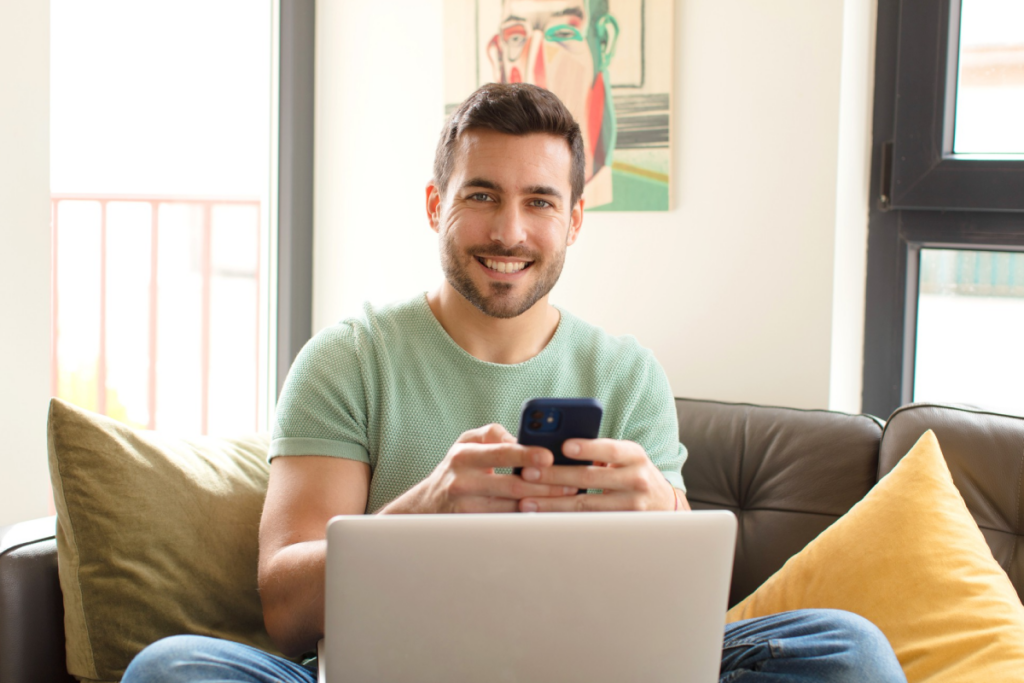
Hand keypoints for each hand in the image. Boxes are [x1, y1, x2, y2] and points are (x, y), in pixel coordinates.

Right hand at [379, 423, 578, 513]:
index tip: (549, 456)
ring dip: (542, 503)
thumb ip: (493, 434)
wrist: (427, 505)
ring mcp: (467, 506)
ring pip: (513, 507)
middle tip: (570, 483)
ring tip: (566, 497)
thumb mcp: (466, 443)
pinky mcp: (473, 525)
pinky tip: (548, 512)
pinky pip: (507, 522)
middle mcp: (463, 481)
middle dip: (544, 484)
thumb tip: (521, 438)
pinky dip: (529, 517)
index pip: (500, 452)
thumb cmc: (457, 468)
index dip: (526, 454)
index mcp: (464, 455)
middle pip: (512, 484)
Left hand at [517, 439, 684, 512]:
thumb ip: (599, 452)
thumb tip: (557, 448)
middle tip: (528, 474)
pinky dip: (562, 518)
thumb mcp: (625, 457)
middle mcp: (636, 479)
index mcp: (634, 455)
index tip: (564, 446)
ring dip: (552, 503)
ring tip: (527, 501)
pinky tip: (543, 516)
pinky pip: (587, 521)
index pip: (610, 449)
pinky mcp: (621, 525)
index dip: (588, 448)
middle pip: (590, 478)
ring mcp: (631, 505)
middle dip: (555, 476)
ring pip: (585, 505)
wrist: (663, 504)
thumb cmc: (633, 473)